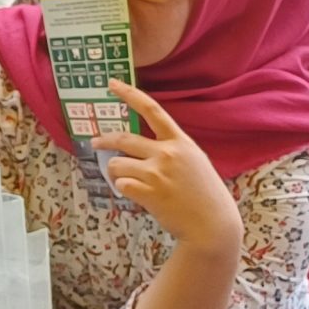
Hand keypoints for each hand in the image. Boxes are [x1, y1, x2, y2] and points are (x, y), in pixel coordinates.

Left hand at [103, 84, 243, 258]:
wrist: (212, 224)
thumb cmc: (205, 194)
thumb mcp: (195, 161)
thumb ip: (173, 150)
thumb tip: (144, 147)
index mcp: (181, 142)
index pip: (152, 110)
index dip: (129, 94)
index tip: (112, 84)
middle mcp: (168, 153)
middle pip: (124, 138)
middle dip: (104, 140)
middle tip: (95, 142)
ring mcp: (157, 173)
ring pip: (117, 164)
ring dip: (117, 173)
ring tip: (130, 181)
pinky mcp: (149, 193)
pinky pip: (121, 185)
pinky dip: (124, 189)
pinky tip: (137, 194)